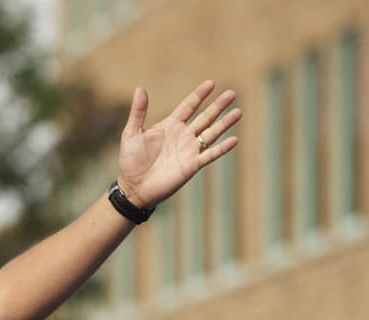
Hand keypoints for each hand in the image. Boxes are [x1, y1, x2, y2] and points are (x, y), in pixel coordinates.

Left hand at [116, 80, 240, 207]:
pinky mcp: (192, 165)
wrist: (133, 188)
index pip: (188, 106)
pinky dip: (222, 148)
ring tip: (238, 112)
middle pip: (205, 117)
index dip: (199, 95)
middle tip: (232, 93)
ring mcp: (189, 150)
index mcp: (170, 126)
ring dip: (224, 123)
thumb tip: (140, 89)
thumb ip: (138, 112)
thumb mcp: (132, 134)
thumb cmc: (130, 161)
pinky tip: (234, 139)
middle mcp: (183, 136)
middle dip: (218, 106)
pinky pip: (210, 155)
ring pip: (211, 133)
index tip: (211, 83)